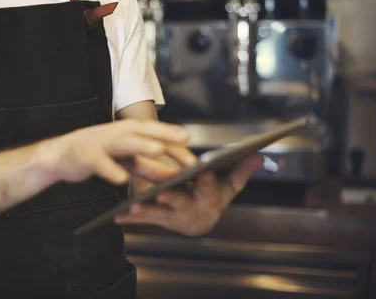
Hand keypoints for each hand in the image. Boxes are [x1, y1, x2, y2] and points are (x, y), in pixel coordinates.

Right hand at [37, 119, 194, 185]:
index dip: (175, 139)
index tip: (194, 149)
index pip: (155, 133)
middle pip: (143, 132)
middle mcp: (116, 133)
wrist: (60, 157)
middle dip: (164, 137)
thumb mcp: (125, 161)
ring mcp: (101, 143)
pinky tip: (122, 179)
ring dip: (141, 145)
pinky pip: (100, 163)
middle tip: (185, 143)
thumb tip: (174, 174)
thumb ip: (148, 166)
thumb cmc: (96, 155)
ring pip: (124, 142)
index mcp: (127, 132)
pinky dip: (111, 170)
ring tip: (158, 150)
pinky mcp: (86, 156)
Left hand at [114, 154, 262, 235]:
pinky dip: (131, 219)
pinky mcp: (160, 222)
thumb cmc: (215, 195)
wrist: (201, 219)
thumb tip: (257, 154)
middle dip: (174, 198)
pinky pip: (145, 222)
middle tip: (164, 191)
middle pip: (184, 204)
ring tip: (134, 204)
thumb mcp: (229, 184)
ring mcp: (175, 220)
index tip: (203, 170)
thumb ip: (241, 170)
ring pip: (161, 214)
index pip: (211, 189)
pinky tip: (117, 216)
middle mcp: (193, 212)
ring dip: (148, 210)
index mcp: (211, 200)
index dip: (207, 181)